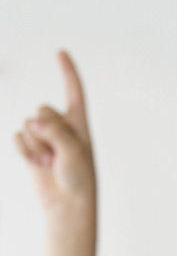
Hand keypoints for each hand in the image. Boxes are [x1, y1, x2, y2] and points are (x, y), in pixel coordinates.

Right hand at [14, 51, 94, 210]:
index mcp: (79, 124)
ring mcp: (44, 137)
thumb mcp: (74, 151)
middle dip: (46, 129)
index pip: (74, 92)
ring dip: (36, 145)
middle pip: (42, 108)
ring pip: (27, 124)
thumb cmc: (78, 178)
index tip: (61, 52)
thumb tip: (34, 120)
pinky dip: (24, 150)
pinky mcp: (30, 148)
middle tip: (57, 153)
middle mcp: (61, 126)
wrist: (67, 203)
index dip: (68, 72)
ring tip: (50, 162)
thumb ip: (55, 130)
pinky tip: (36, 164)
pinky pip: (17, 136)